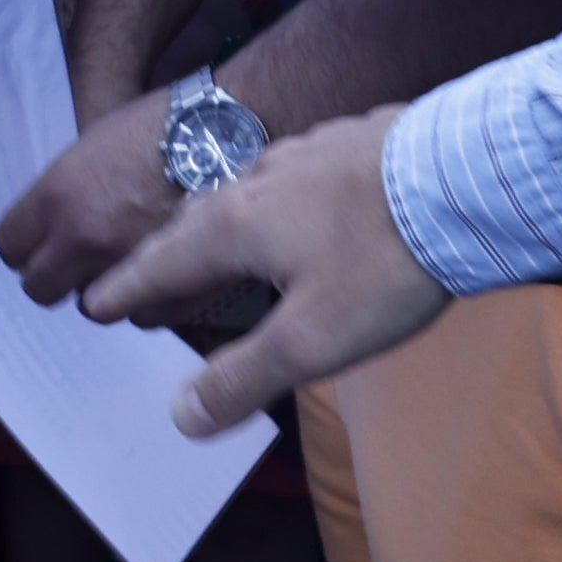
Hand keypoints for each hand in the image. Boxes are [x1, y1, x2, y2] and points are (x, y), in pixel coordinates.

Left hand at [0, 85, 182, 307]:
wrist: (231, 131)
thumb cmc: (161, 126)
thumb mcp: (92, 146)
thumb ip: (63, 195)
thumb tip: (47, 228)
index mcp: (58, 197)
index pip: (9, 247)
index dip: (23, 244)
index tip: (37, 241)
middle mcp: (86, 238)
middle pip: (39, 288)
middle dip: (53, 275)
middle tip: (73, 259)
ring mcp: (131, 269)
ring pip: (92, 307)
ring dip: (102, 290)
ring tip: (123, 262)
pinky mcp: (175, 290)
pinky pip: (141, 317)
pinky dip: (147, 300)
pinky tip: (160, 272)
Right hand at [72, 115, 453, 433]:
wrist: (468, 178)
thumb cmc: (386, 262)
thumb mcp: (313, 341)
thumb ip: (243, 378)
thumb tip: (182, 415)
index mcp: (232, 226)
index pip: (159, 265)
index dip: (126, 291)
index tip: (94, 305)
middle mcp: (254, 183)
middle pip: (190, 229)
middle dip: (160, 262)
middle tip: (139, 289)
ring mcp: (300, 158)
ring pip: (238, 200)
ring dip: (213, 232)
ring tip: (207, 251)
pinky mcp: (345, 146)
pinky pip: (286, 182)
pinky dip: (268, 208)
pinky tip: (293, 214)